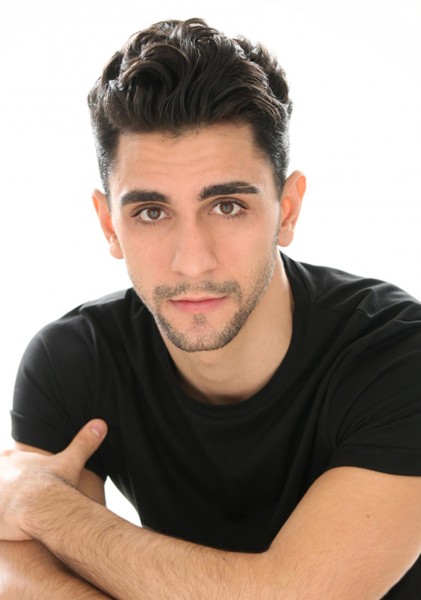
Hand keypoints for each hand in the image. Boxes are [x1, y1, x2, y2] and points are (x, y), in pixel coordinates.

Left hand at [0, 419, 106, 541]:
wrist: (40, 507)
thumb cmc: (54, 484)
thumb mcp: (71, 461)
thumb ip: (84, 443)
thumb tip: (101, 423)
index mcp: (10, 457)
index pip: (5, 462)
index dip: (15, 474)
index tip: (25, 486)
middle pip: (0, 478)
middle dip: (7, 490)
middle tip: (18, 502)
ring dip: (4, 504)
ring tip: (15, 517)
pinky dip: (2, 521)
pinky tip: (10, 529)